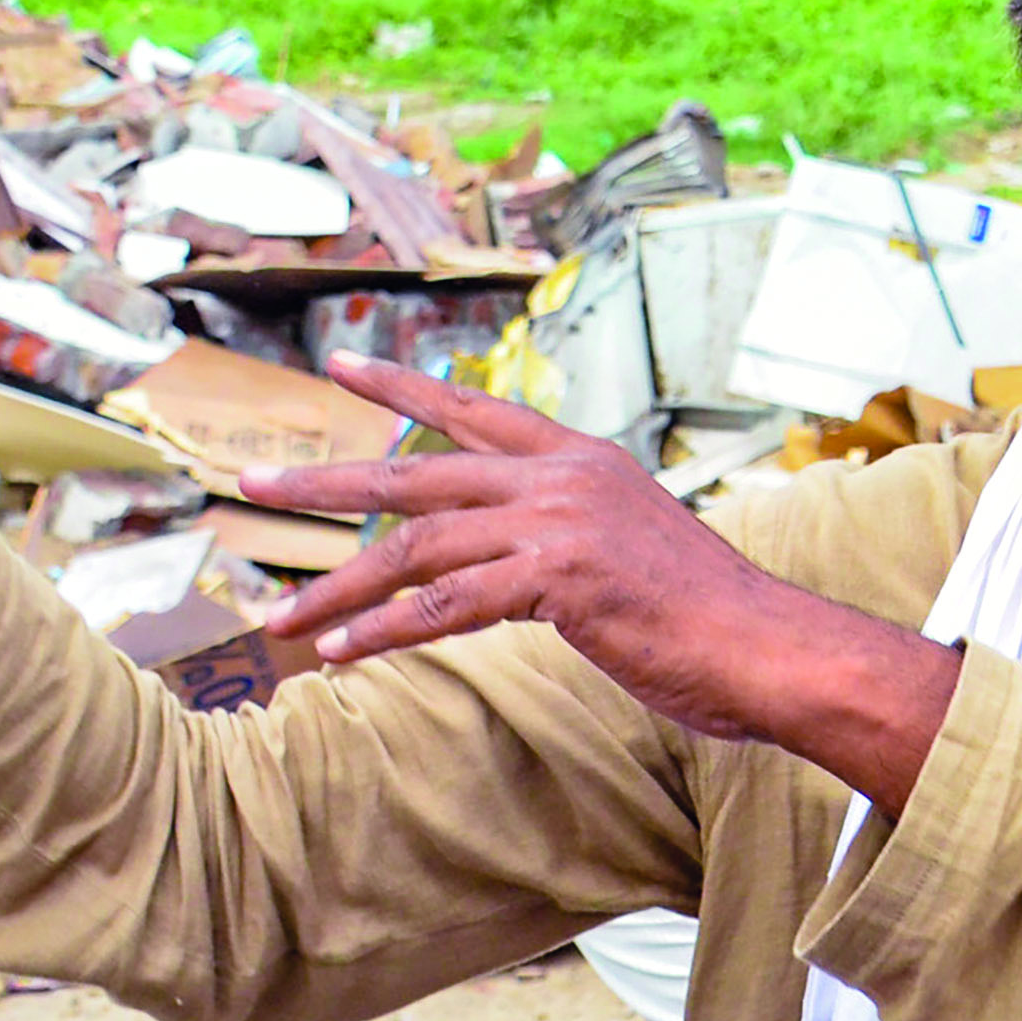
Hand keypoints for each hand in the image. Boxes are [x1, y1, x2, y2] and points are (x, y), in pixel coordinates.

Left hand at [249, 358, 954, 771]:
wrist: (767, 645)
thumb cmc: (708, 616)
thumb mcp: (635, 548)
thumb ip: (573, 536)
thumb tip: (523, 560)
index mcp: (582, 461)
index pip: (475, 409)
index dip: (403, 389)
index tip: (341, 368)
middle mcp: (563, 479)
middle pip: (418, 473)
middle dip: (327, 481)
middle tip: (254, 482)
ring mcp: (559, 525)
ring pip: (417, 546)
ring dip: (337, 586)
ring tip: (277, 617)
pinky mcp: (559, 581)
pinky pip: (446, 605)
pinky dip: (385, 631)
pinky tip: (341, 653)